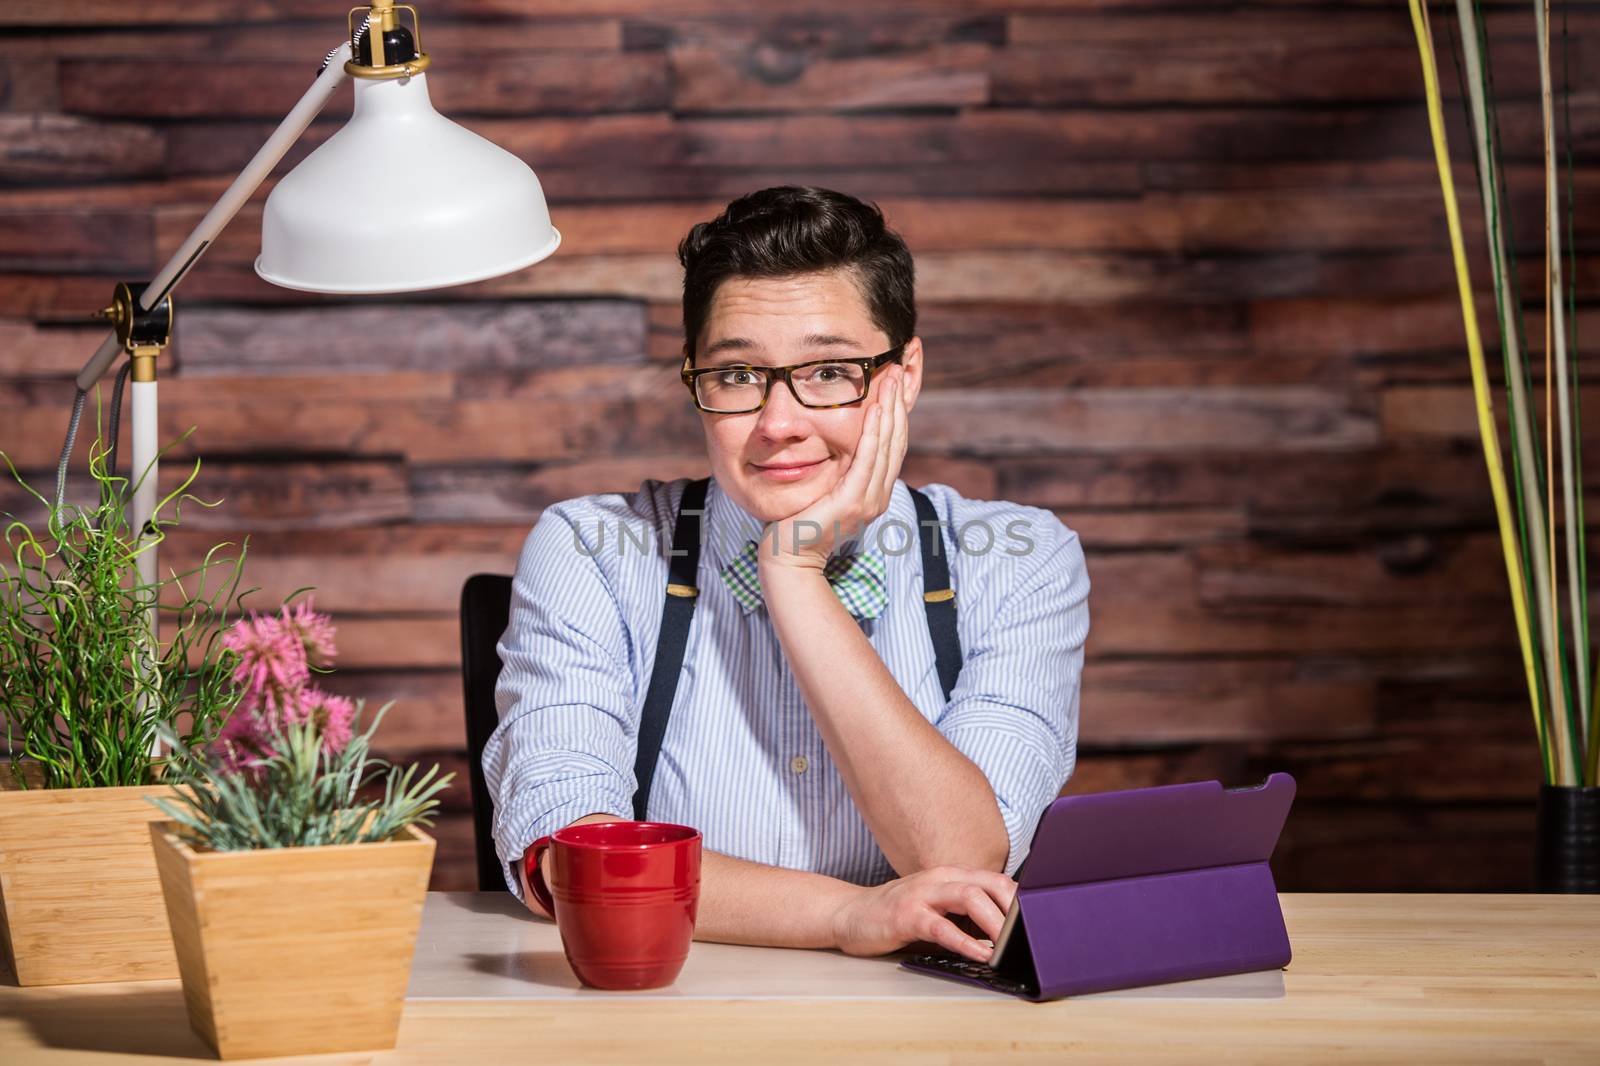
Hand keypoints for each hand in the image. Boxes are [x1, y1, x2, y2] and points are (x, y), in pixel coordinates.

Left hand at [760, 368, 908, 573]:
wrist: (787, 557)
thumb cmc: (798, 523)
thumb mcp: (824, 489)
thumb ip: (837, 470)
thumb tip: (837, 446)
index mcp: (874, 492)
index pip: (893, 446)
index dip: (897, 414)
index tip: (895, 384)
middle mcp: (878, 495)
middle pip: (897, 442)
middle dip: (898, 404)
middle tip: (899, 371)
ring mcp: (869, 501)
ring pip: (887, 447)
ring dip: (890, 412)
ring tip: (890, 383)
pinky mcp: (853, 502)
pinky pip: (868, 461)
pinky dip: (874, 433)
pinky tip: (875, 410)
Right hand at [831, 864, 1016, 962]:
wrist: (850, 914)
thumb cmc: (897, 914)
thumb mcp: (936, 907)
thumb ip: (964, 914)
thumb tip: (1004, 935)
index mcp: (951, 875)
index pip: (996, 880)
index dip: (1021, 899)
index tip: (1040, 920)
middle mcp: (940, 878)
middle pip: (989, 884)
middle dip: (1015, 909)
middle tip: (1031, 934)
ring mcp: (922, 894)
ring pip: (970, 898)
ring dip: (995, 923)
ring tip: (1009, 944)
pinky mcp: (907, 916)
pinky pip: (941, 926)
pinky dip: (964, 941)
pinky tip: (978, 955)